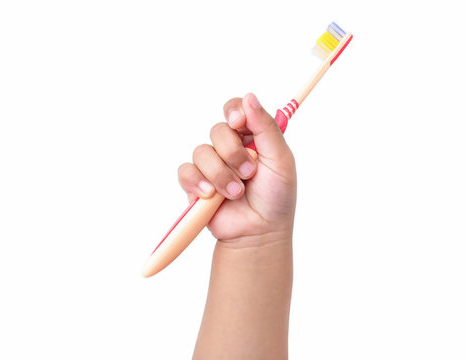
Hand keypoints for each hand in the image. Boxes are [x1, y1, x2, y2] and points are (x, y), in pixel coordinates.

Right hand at [177, 93, 295, 244]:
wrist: (259, 232)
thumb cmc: (276, 197)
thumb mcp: (280, 160)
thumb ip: (266, 127)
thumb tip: (250, 97)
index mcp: (252, 137)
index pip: (236, 109)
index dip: (234, 111)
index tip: (239, 123)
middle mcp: (230, 148)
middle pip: (218, 130)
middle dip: (233, 154)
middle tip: (250, 174)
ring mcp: (212, 165)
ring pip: (201, 152)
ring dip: (220, 174)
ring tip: (236, 193)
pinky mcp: (196, 184)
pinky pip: (186, 172)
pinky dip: (198, 183)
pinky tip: (210, 196)